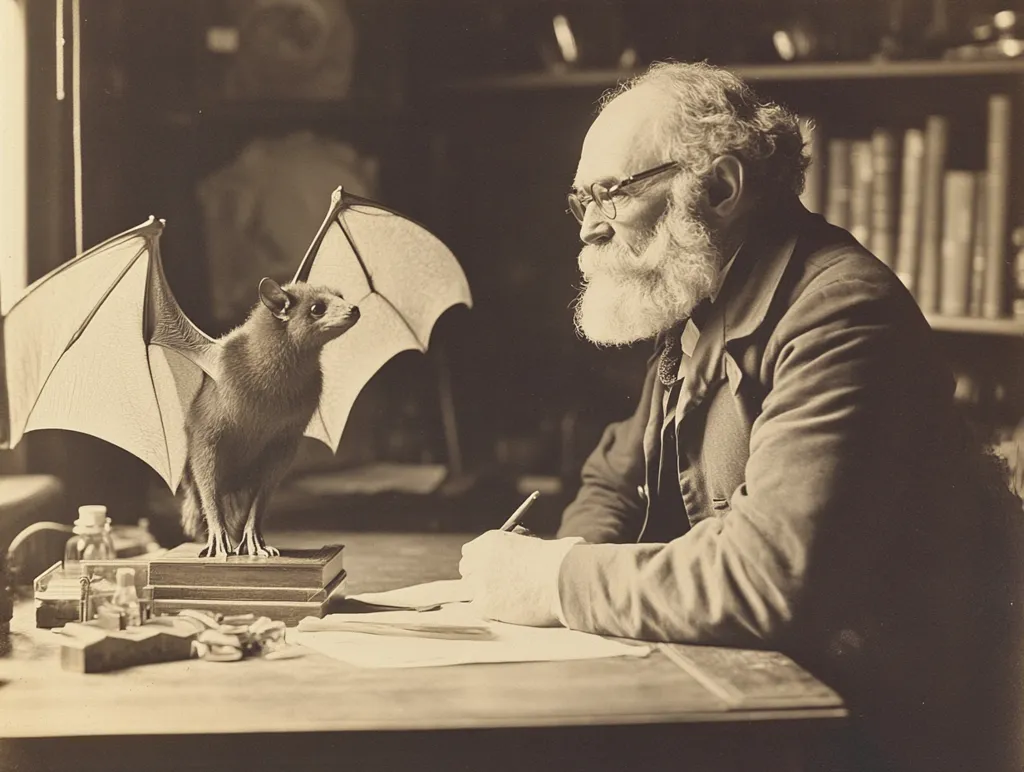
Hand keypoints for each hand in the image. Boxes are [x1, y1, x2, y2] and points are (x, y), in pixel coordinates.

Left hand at [458, 530, 582, 626]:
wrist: (563, 579)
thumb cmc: (557, 561)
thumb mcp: (529, 545)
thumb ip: (509, 551)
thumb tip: (504, 563)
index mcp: (491, 540)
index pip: (469, 553)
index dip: (478, 563)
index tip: (486, 570)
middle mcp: (481, 559)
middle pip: (466, 571)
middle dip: (477, 579)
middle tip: (493, 588)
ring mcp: (480, 582)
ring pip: (468, 591)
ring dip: (482, 595)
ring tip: (504, 600)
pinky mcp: (484, 604)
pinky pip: (476, 609)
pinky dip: (489, 611)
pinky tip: (505, 609)